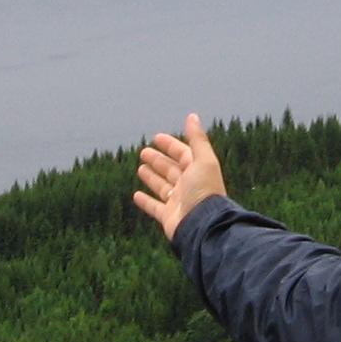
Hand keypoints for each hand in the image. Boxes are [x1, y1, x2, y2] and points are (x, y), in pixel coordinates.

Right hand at [133, 113, 227, 241]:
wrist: (202, 225)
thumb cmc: (204, 191)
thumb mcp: (203, 160)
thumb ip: (198, 138)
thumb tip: (192, 116)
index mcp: (198, 171)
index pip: (183, 154)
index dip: (170, 145)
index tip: (157, 137)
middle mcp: (188, 186)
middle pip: (170, 169)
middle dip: (158, 160)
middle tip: (143, 151)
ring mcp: (178, 202)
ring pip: (162, 187)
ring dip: (152, 177)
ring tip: (140, 168)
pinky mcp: (168, 217)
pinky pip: (154, 207)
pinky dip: (146, 201)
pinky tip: (136, 195)